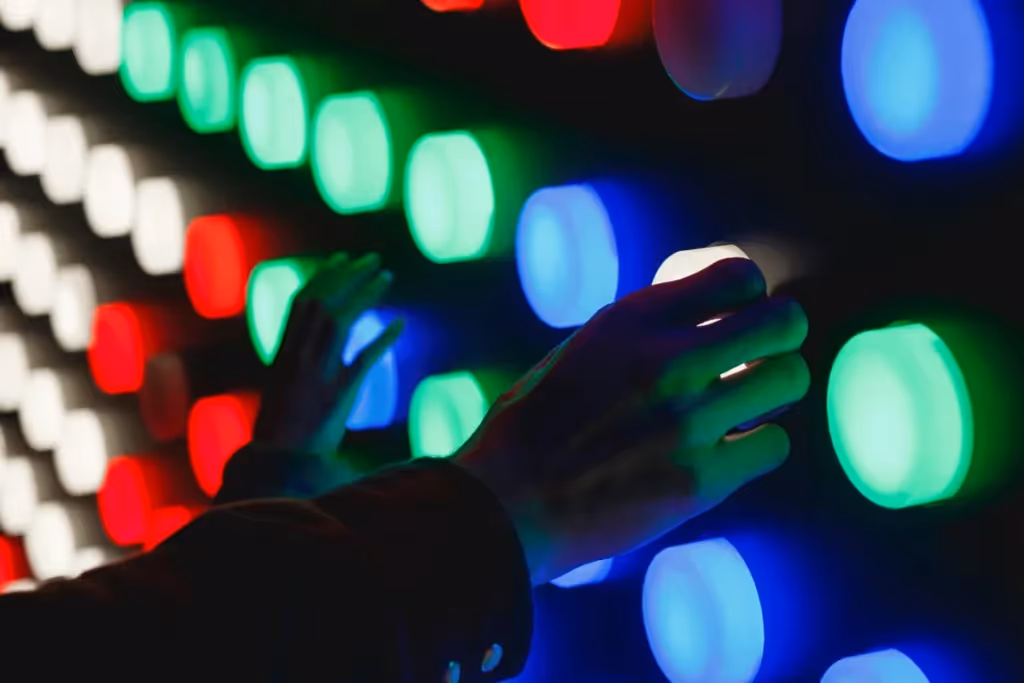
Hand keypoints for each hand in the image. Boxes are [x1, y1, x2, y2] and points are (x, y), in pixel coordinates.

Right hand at [253, 252, 403, 456]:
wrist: (280, 461)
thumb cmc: (281, 426)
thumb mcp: (284, 383)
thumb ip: (299, 356)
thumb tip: (316, 334)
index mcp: (284, 350)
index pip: (303, 301)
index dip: (324, 276)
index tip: (343, 258)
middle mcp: (299, 355)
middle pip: (324, 301)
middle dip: (349, 275)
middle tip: (373, 259)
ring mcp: (318, 372)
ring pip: (342, 319)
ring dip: (366, 294)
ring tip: (387, 276)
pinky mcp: (340, 393)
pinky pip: (365, 358)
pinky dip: (383, 337)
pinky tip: (400, 323)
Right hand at [455, 258, 808, 584]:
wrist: (506, 505)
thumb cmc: (534, 426)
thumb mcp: (580, 352)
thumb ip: (642, 332)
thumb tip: (708, 319)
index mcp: (629, 321)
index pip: (737, 276)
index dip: (747, 292)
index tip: (734, 312)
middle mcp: (665, 362)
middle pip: (782, 322)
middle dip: (781, 332)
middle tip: (763, 350)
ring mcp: (688, 423)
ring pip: (789, 380)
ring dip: (774, 388)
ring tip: (748, 401)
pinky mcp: (701, 481)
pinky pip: (773, 444)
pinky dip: (758, 444)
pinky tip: (729, 449)